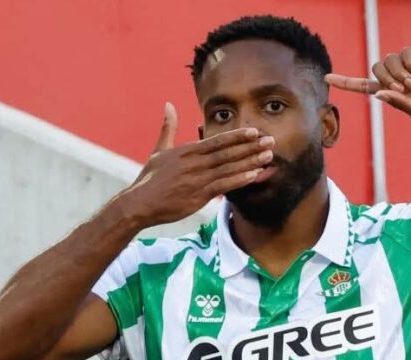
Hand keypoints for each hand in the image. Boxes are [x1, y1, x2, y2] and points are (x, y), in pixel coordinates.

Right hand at [120, 102, 274, 225]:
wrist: (139, 203)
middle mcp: (194, 163)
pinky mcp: (198, 195)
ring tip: (268, 156)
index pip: (217, 141)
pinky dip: (239, 180)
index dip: (237, 136)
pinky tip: (254, 175)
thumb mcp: (158, 150)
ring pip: (229, 168)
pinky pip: (223, 186)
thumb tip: (169, 105)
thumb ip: (168, 128)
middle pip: (228, 152)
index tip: (254, 131)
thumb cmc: (149, 179)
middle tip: (271, 140)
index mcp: (187, 151)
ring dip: (250, 161)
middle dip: (251, 146)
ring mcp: (197, 179)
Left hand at [325, 47, 410, 122]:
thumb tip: (377, 93)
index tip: (327, 78)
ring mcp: (409, 64)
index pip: (363, 85)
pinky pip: (405, 53)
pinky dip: (410, 64)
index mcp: (392, 92)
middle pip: (376, 68)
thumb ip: (396, 102)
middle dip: (387, 79)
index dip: (346, 82)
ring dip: (399, 73)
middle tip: (405, 89)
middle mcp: (397, 76)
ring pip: (388, 59)